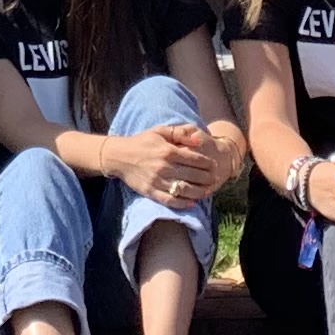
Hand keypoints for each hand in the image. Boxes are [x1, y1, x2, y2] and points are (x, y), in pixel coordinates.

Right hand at [108, 122, 222, 207]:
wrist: (119, 156)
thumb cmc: (142, 141)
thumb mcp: (160, 131)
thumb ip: (180, 133)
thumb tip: (198, 139)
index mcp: (168, 151)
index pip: (195, 159)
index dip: (208, 163)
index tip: (215, 165)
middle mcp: (164, 166)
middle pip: (193, 175)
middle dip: (207, 178)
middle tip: (215, 179)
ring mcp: (157, 180)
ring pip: (184, 190)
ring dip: (199, 192)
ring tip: (207, 191)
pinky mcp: (150, 192)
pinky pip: (170, 201)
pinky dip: (183, 204)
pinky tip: (191, 203)